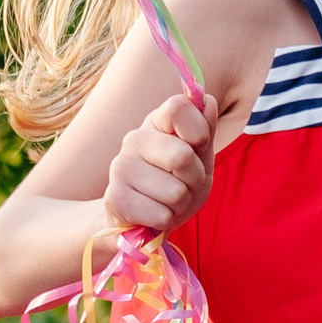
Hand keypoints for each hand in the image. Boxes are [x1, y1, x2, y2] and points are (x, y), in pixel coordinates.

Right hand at [102, 88, 215, 244]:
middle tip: (185, 184)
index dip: (198, 131)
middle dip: (194, 179)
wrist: (145, 217)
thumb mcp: (199, 155)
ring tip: (168, 201)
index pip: (179, 107)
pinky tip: (153, 214)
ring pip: (175, 192)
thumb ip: (205, 129)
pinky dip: (166, 220)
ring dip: (180, 204)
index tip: (197, 147)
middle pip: (182, 156)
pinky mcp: (114, 198)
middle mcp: (134, 138)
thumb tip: (207, 101)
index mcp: (157, 121)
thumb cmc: (177, 180)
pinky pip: (161, 215)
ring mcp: (120, 167)